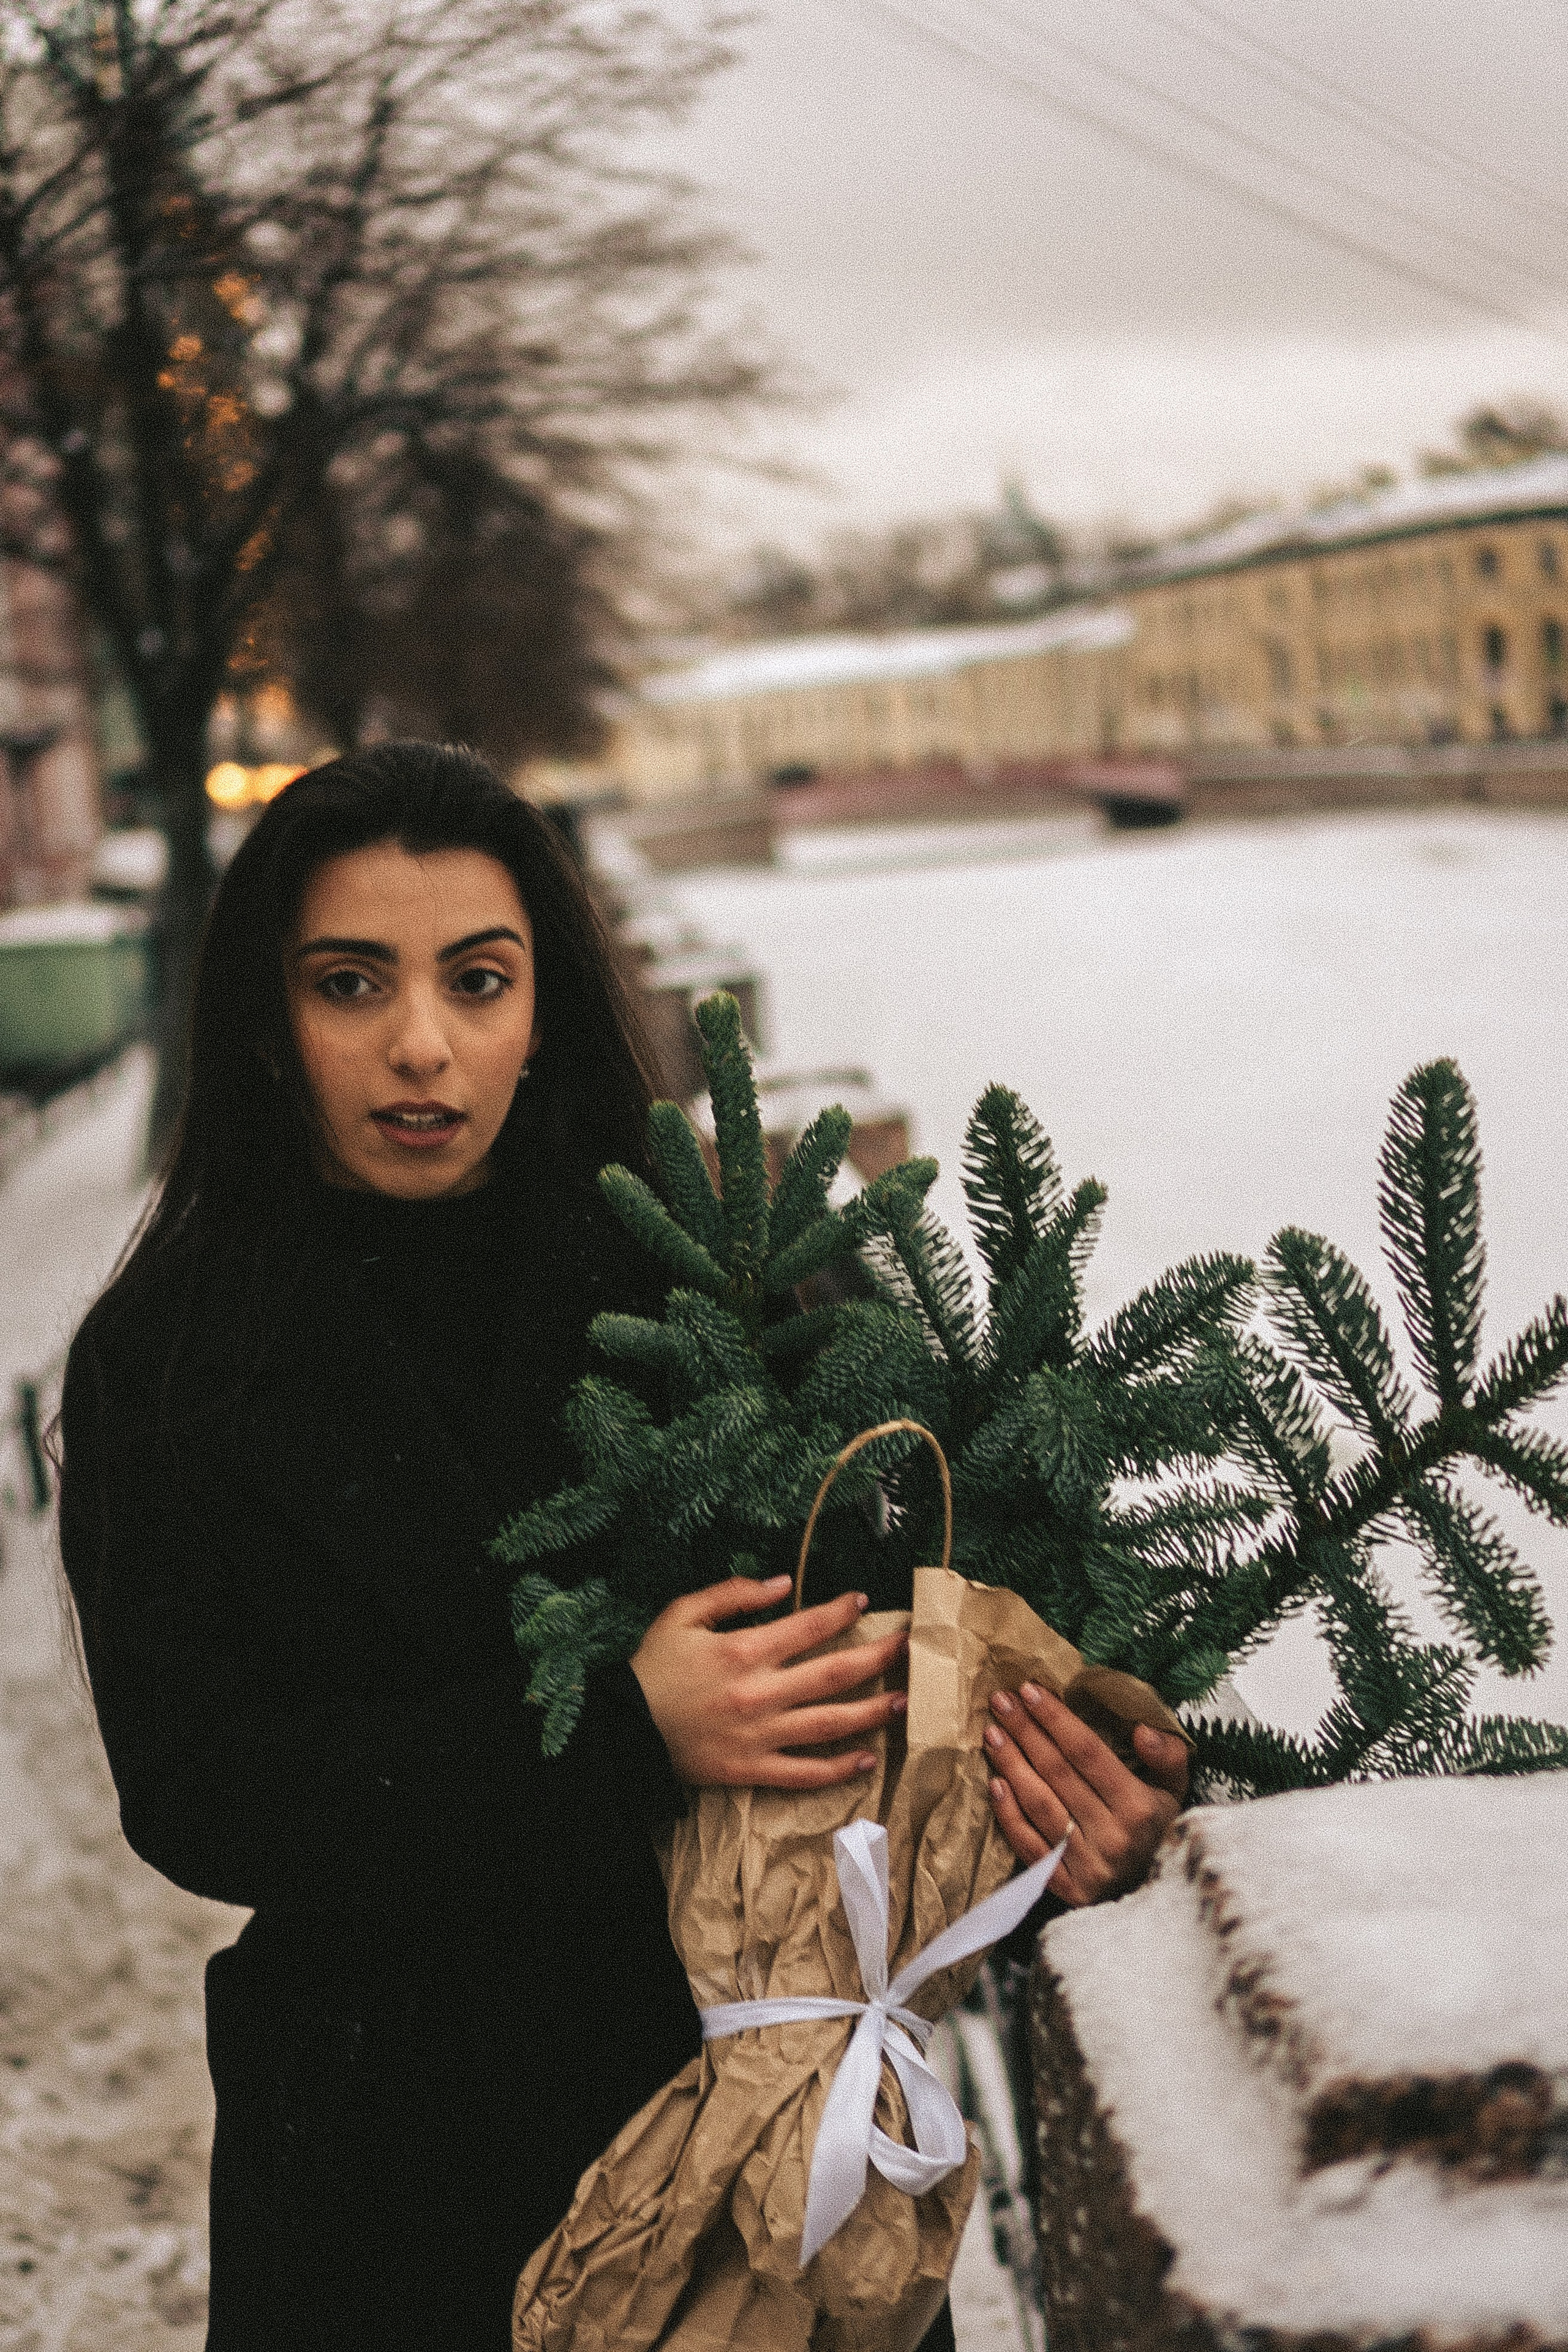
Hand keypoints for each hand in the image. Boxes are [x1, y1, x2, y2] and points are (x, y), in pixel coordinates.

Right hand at [631, 1574, 907, 1789]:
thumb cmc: (653, 1667)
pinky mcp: (752, 1770)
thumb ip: (732, 1594)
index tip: (863, 1602)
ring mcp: (760, 1735)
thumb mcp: (682, 1614)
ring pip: (830, 1725)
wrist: (624, 1730)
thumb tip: (783, 1583)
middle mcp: (760, 1693)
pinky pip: (804, 1773)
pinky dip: (838, 1769)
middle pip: (834, 1674)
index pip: (808, 1626)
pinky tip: (867, 1760)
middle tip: (909, 1647)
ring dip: (872, 1712)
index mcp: (744, 1651)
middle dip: (877, 1658)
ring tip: (903, 1701)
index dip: (841, 1611)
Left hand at [984, 1683, 1187, 1905]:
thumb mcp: (1175, 1789)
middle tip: (1000, 1702)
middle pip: (1057, 1772)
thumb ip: (1167, 1755)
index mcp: (1139, 1807)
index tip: (1029, 1690)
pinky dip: (1009, 1815)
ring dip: (1011, 1765)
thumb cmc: (1159, 1828)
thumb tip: (1141, 1730)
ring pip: (1039, 1805)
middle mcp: (1113, 1837)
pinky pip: (1030, 1847)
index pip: (1087, 1752)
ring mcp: (1088, 1866)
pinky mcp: (1069, 1890)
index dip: (1055, 1719)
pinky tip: (995, 1784)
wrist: (1158, 1890)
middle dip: (1025, 1731)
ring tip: (992, 1734)